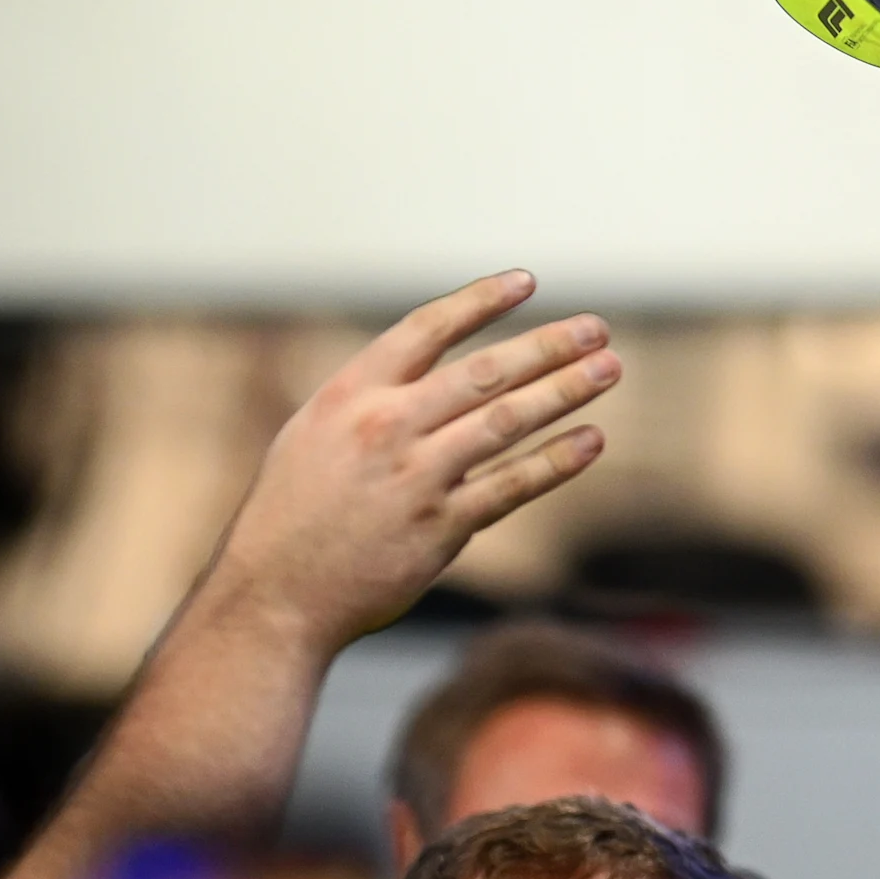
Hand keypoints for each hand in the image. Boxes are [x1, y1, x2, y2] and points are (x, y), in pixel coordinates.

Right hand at [198, 271, 618, 655]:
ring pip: (507, 420)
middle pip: (484, 372)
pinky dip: (557, 460)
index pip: (427, 330)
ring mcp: (415, 477)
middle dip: (548, 346)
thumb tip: (437, 366)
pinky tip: (592, 440)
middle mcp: (384, 427)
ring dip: (566, 390)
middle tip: (597, 328)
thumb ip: (372, 399)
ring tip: (609, 368)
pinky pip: (512, 484)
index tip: (527, 282)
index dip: (481, 302)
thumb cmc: (292, 513)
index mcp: (349, 395)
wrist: (270, 596)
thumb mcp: (312, 435)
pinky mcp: (440, 527)